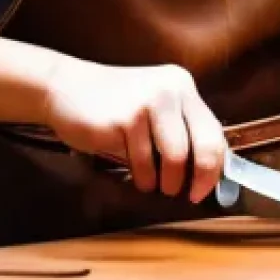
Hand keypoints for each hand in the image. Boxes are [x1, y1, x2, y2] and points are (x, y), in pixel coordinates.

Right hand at [41, 56, 225, 202]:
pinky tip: (132, 171)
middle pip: (203, 145)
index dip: (214, 166)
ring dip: (164, 181)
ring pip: (174, 158)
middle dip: (199, 177)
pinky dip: (141, 176)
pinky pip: (144, 163)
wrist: (65, 88)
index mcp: (181, 85)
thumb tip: (205, 171)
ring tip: (150, 181)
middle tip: (188, 194)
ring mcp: (148, 102)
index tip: (205, 188)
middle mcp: (171, 89)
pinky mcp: (126, 119)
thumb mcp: (153, 107)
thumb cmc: (112, 104)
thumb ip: (179, 128)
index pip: (214, 131)